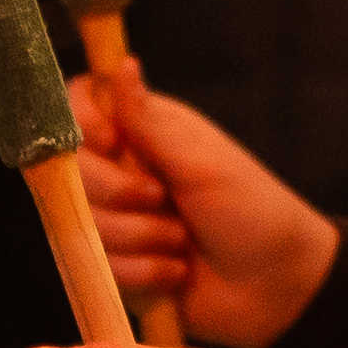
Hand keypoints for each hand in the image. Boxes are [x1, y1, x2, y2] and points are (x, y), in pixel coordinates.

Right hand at [65, 70, 336, 346]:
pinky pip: (100, 269)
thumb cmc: (251, 210)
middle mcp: (123, 171)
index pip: (79, 108)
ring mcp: (118, 220)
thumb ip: (147, 121)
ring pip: (83, 226)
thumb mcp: (200, 163)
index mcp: (144, 133)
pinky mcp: (119, 267)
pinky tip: (178, 272)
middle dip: (118, 193)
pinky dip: (143, 272)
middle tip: (164, 200)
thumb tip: (123, 63)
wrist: (278, 284)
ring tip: (183, 242)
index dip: (82, 125)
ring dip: (140, 238)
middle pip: (69, 171)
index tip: (111, 143)